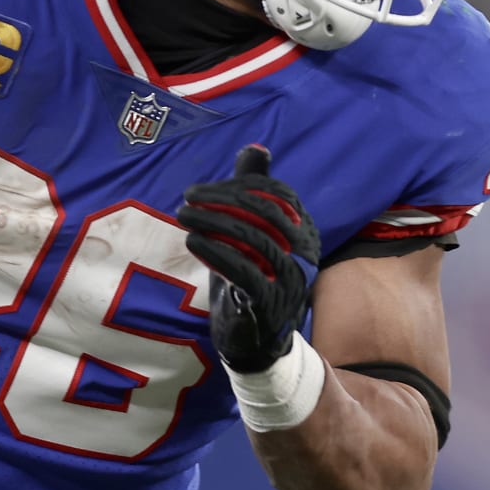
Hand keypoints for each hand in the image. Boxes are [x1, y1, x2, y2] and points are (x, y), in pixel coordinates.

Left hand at [177, 145, 320, 372]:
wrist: (258, 342)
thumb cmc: (253, 278)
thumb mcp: (252, 233)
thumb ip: (255, 191)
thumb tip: (256, 148)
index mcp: (303, 230)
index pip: (276, 194)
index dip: (238, 185)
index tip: (201, 189)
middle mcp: (305, 252)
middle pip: (265, 213)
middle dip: (222, 200)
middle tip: (187, 199)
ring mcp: (291, 278)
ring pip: (253, 239)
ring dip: (213, 222)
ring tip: (184, 216)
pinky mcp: (270, 302)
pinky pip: (245, 270)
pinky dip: (217, 251)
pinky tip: (194, 241)